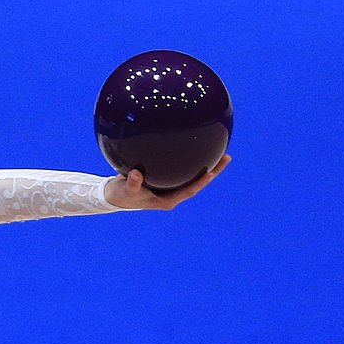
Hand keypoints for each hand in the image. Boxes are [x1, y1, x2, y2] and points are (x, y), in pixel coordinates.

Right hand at [103, 154, 230, 209]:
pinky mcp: (168, 177)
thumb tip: (137, 174)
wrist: (117, 195)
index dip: (200, 183)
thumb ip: (132, 184)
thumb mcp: (125, 190)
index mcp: (167, 200)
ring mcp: (171, 185)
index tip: (211, 173)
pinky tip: (196, 142)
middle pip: (197, 181)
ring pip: (192, 174)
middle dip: (213, 171)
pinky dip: (190, 157)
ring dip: (207, 162)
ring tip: (221, 148)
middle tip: (227, 157)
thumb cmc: (122, 195)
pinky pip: (183, 167)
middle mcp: (173, 193)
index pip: (188, 191)